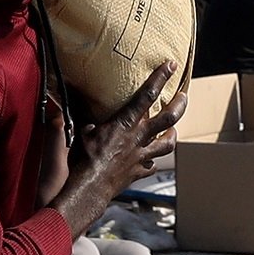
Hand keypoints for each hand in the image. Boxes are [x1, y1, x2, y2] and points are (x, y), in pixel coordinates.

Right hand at [49, 64, 179, 231]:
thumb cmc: (83, 159)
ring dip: (172, 135)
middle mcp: (138, 137)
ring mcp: (141, 155)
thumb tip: (70, 93)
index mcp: (125, 123)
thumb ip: (83, 112)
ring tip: (174, 130)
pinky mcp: (139, 171)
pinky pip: (151, 165)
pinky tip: (149, 159)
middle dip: (179, 104)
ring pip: (168, 143)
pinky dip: (152, 161)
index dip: (160, 78)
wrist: (89, 188)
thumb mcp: (81, 130)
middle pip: (168, 118)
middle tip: (183, 96)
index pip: (147, 95)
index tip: (171, 66)